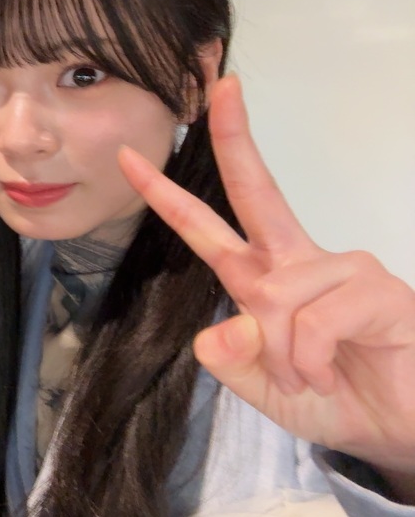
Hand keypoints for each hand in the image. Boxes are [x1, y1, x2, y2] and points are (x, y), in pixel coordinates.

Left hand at [118, 75, 414, 498]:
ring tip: (309, 379)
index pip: (206, 229)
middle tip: (224, 86)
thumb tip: (213, 332)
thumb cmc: (334, 398)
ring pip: (276, 300)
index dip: (166, 196)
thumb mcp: (263, 387)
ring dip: (283, 357)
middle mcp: (299, 264)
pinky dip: (311, 361)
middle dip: (236, 139)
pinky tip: (331, 374)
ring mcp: (342, 270)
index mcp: (261, 278)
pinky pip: (315, 321)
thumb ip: (232, 362)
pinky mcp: (378, 290)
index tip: (129, 158)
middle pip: (259, 192)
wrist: (400, 430)